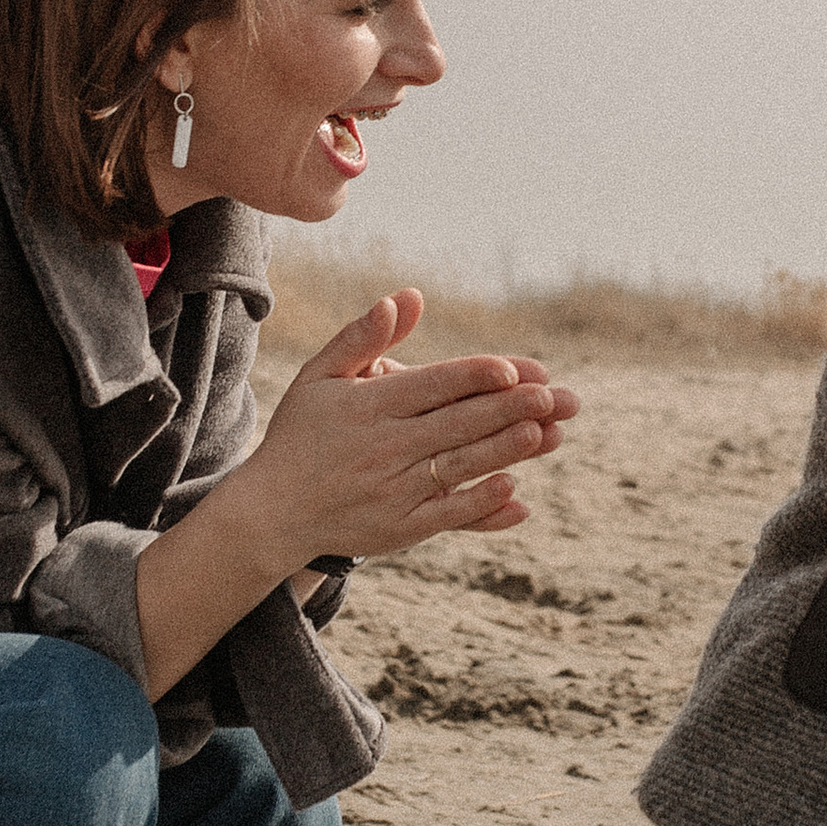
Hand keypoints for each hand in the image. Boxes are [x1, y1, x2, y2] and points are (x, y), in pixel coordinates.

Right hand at [231, 290, 579, 568]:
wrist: (272, 511)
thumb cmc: (302, 433)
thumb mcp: (320, 376)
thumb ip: (363, 337)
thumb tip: (405, 298)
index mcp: (368, 406)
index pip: (432, 386)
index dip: (474, 376)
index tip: (514, 367)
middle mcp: (383, 448)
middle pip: (456, 424)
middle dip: (508, 409)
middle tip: (554, 396)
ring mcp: (393, 490)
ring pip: (458, 466)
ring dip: (505, 451)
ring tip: (547, 434)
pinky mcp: (401, 527)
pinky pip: (447, 515)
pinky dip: (481, 504)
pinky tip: (514, 489)